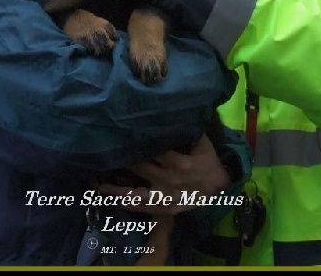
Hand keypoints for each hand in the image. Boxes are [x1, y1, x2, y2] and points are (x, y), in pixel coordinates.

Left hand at [97, 134, 229, 215]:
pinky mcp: (165, 208)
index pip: (154, 150)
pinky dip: (128, 204)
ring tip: (100, 185)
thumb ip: (189, 130)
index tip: (121, 134)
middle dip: (124, 159)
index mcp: (179, 162)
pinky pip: (144, 208)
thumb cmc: (208, 163)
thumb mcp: (203, 144)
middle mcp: (169, 180)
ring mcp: (166, 196)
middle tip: (106, 152)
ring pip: (137, 193)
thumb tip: (174, 112)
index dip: (137, 142)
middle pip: (141, 168)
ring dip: (119, 189)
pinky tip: (113, 200)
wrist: (220, 189)